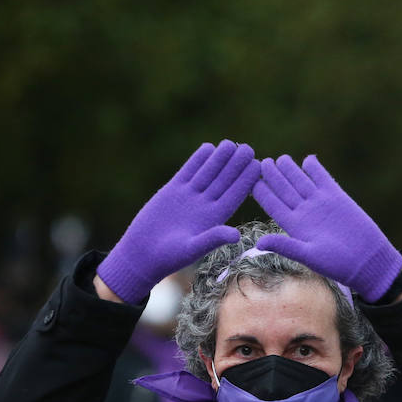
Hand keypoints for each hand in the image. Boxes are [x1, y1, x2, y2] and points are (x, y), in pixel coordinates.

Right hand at [96, 140, 259, 304]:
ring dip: (219, 159)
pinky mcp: (172, 191)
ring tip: (230, 144)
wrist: (143, 253)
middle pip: (223, 181)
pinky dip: (197, 160)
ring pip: (207, 173)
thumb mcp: (193, 248)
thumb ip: (213, 238)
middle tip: (249, 149)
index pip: (234, 196)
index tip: (258, 166)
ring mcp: (189, 197)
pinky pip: (188, 172)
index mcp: (214, 219)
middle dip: (236, 165)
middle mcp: (204, 206)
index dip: (246, 181)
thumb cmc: (169, 257)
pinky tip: (208, 147)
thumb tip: (236, 235)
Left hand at [251, 155, 401, 301]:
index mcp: (293, 226)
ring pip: (301, 181)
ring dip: (291, 169)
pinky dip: (315, 169)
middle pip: (284, 189)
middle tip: (262, 162)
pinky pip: (322, 178)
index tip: (250, 180)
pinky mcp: (337, 197)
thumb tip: (258, 243)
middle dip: (273, 176)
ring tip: (280, 159)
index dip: (262, 192)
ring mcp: (320, 203)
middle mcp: (304, 212)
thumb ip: (285, 245)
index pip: (273, 205)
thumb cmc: (337, 263)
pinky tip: (308, 160)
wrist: (365, 259)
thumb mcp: (308, 255)